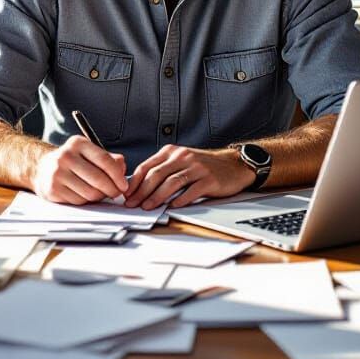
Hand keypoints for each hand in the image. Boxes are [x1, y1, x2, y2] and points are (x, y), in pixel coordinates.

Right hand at [32, 136, 127, 204]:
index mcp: (78, 143)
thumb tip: (122, 168)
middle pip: (98, 178)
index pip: (104, 160)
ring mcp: (58, 173)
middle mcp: (66, 156)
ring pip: (90, 192)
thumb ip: (109, 158)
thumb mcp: (88, 153)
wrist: (42, 168)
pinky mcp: (53, 189)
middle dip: (112, 189)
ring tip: (102, 193)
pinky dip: (87, 201)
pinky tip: (87, 195)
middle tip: (116, 192)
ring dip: (100, 196)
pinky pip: (79, 201)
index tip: (124, 184)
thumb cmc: (72, 161)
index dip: (117, 175)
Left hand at [123, 145, 252, 209]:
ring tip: (148, 207)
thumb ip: (163, 169)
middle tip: (133, 204)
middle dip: (141, 191)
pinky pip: (191, 190)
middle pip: (157, 175)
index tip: (126, 195)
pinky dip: (180, 199)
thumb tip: (139, 186)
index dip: (134, 181)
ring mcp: (196, 167)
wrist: (233, 164)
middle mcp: (183, 157)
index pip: (147, 166)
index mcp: (172, 152)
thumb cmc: (204, 166)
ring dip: (157, 197)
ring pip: (171, 182)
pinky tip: (172, 207)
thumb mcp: (181, 161)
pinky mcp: (209, 179)